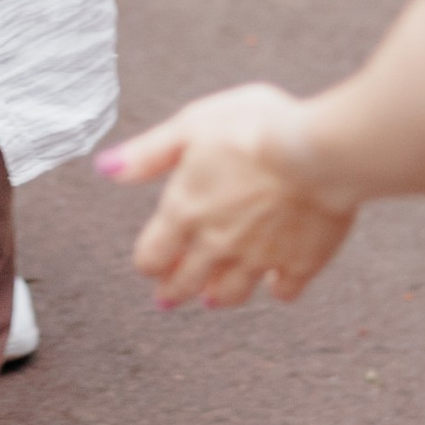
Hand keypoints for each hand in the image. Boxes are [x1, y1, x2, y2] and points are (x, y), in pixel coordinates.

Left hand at [102, 82, 359, 308]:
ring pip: (230, 293)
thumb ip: (148, 153)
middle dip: (173, 291)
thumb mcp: (191, 125)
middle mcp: (217, 244)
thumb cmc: (255, 129)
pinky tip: (277, 285)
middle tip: (168, 299)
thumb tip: (105, 168)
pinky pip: (285, 289)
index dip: (148, 262)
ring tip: (213, 299)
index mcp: (185, 212)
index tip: (149, 266)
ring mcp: (260, 258)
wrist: (319, 152)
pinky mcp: (301, 263)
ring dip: (217, 297)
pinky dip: (278, 289)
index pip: (152, 255)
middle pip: (186, 282)